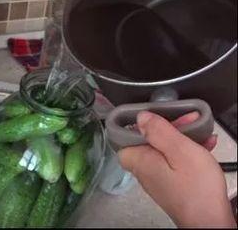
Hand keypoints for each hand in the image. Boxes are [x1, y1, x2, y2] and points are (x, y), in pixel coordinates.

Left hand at [118, 111, 235, 227]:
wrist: (210, 221)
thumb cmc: (196, 188)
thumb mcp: (179, 150)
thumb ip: (158, 131)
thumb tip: (141, 117)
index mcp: (138, 159)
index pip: (125, 134)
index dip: (141, 122)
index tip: (157, 115)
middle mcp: (143, 170)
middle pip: (148, 140)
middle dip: (169, 128)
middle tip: (188, 121)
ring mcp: (157, 178)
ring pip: (164, 150)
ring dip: (182, 138)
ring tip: (201, 132)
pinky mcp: (171, 184)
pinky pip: (175, 162)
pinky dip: (187, 152)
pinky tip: (204, 146)